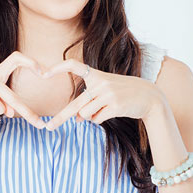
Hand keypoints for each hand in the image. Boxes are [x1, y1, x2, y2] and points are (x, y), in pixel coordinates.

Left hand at [42, 59, 162, 130]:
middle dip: (61, 117)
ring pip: (86, 114)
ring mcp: (107, 94)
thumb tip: (77, 119)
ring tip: (105, 108)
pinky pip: (97, 119)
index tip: (43, 73)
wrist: (148, 96)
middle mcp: (100, 83)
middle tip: (47, 128)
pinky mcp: (115, 105)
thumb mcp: (104, 93)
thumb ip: (89, 102)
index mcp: (96, 75)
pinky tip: (111, 111)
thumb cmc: (122, 93)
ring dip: (91, 116)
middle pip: (75, 104)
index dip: (58, 68)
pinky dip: (100, 119)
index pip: (73, 65)